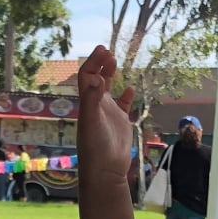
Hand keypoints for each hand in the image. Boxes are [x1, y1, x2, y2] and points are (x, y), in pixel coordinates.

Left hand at [74, 46, 134, 184]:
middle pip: (95, 79)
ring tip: (114, 61)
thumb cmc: (96, 146)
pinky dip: (126, 95)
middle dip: (100, 64)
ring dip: (110, 75)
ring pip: (107, 90)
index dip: (93, 62)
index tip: (103, 50)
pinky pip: (123, 106)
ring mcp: (108, 114)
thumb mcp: (92, 121)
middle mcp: (96, 106)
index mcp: (87, 102)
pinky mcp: (120, 123)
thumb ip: (92, 99)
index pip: (87, 76)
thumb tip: (96, 77)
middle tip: (108, 51)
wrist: (106, 169)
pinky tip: (130, 89)